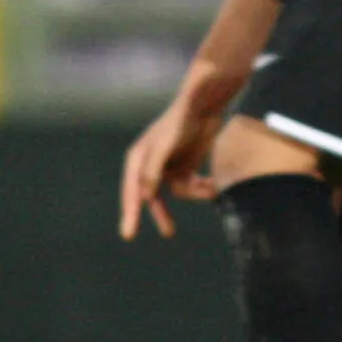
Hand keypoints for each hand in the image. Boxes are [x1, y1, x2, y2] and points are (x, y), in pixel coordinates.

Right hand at [117, 99, 221, 239]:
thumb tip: (146, 197)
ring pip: (177, 192)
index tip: (128, 235)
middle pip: (152, 197)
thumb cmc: (178, 123)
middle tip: (169, 232)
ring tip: (208, 189)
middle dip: (161, 214)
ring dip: (193, 193)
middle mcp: (151, 165)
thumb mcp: (162, 146)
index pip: (132, 192)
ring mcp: (169, 166)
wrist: (203, 106)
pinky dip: (201, 187)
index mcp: (138, 160)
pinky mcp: (186, 166)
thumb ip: (152, 171)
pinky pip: (191, 186)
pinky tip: (212, 186)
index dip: (130, 213)